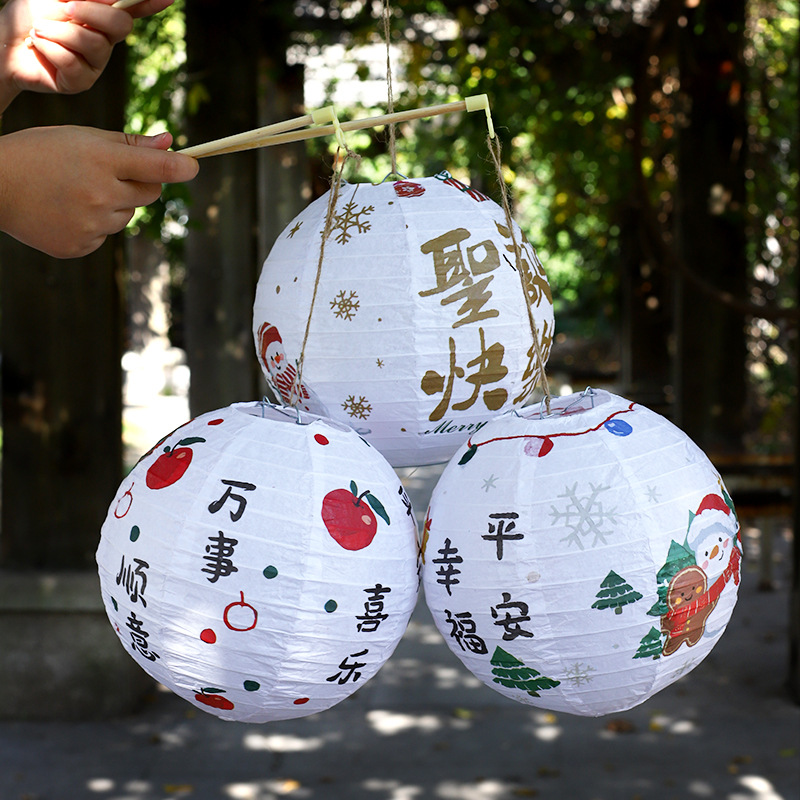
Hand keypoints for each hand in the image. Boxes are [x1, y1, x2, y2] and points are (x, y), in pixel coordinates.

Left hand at [0, 1, 174, 107]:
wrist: (3, 42)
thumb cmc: (28, 14)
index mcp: (100, 15)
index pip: (132, 7)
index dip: (151, 3)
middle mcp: (104, 40)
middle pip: (121, 26)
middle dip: (92, 14)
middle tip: (66, 7)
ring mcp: (95, 64)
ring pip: (94, 45)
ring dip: (59, 32)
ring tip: (40, 31)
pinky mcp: (80, 82)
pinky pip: (74, 64)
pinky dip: (51, 50)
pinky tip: (39, 48)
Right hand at [0, 125, 198, 257]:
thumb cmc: (40, 153)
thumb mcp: (81, 137)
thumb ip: (128, 143)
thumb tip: (170, 144)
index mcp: (102, 161)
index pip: (158, 168)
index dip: (181, 167)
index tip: (192, 166)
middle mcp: (100, 195)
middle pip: (150, 194)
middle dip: (139, 182)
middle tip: (109, 173)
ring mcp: (91, 225)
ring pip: (127, 216)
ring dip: (114, 205)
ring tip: (77, 192)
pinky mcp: (81, 246)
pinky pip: (105, 235)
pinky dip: (94, 225)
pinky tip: (68, 211)